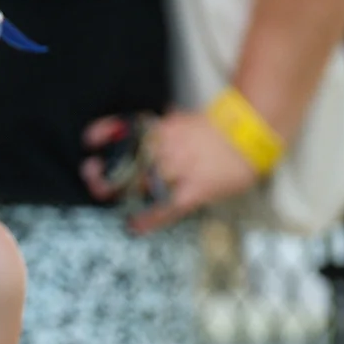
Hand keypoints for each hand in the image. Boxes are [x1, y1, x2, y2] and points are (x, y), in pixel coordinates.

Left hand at [81, 109, 260, 234]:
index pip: (127, 128)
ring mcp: (181, 170)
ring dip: (121, 194)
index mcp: (165, 127)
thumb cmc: (220, 128)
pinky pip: (166, 208)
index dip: (104, 133)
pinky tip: (134, 225)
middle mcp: (168, 147)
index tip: (89, 141)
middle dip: (105, 171)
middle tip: (91, 175)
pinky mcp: (195, 190)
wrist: (255, 133)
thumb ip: (166, 123)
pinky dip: (148, 219)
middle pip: (127, 161)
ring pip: (141, 185)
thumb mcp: (186, 119)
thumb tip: (152, 120)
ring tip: (108, 198)